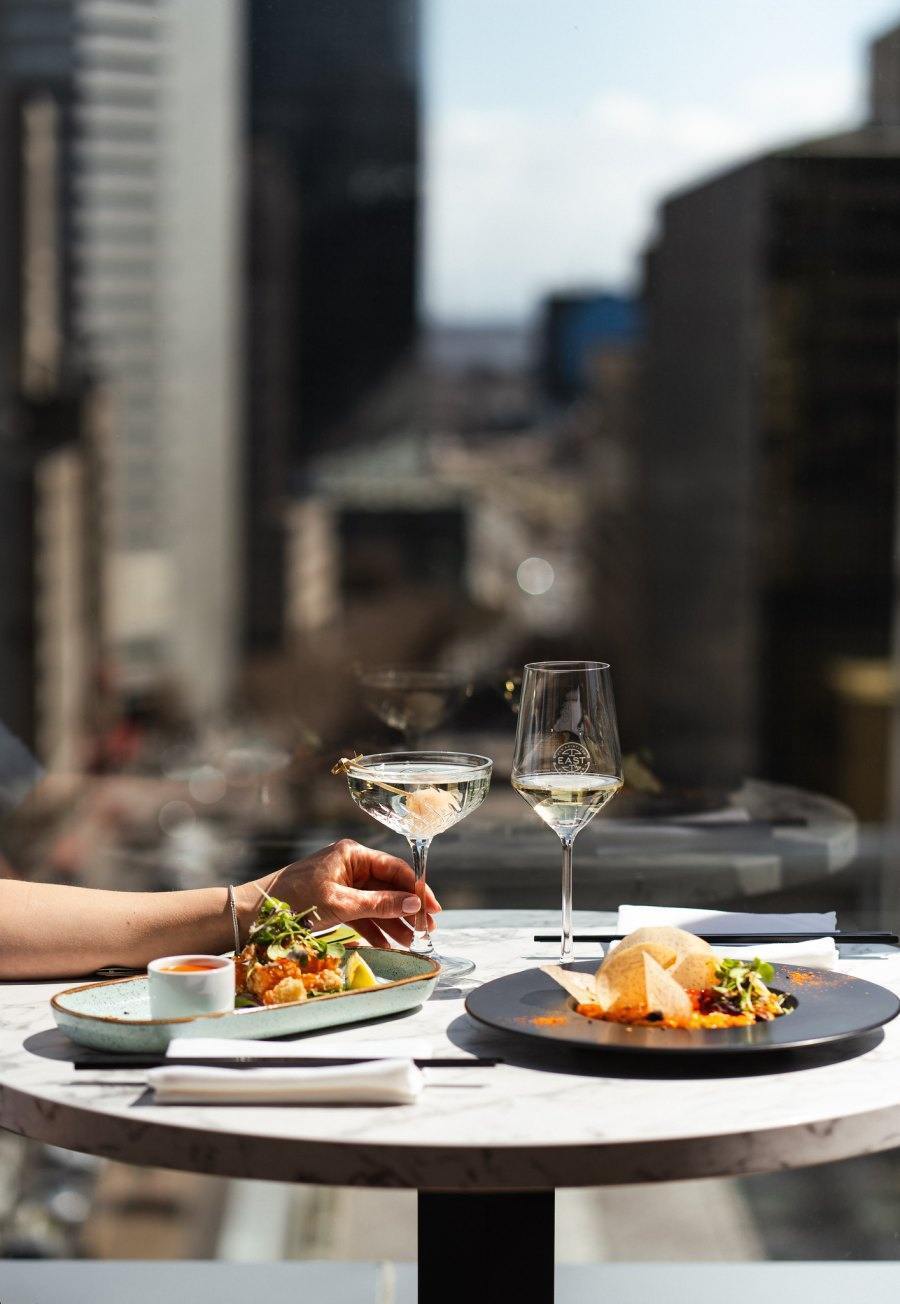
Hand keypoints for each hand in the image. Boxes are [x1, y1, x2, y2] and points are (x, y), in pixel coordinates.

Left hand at [241, 838, 441, 948]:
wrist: (251, 915)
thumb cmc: (293, 902)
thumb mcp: (340, 904)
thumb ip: (379, 904)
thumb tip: (414, 904)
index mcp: (352, 854)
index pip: (395, 869)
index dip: (417, 889)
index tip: (433, 909)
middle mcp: (349, 865)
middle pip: (388, 886)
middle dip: (407, 909)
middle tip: (427, 930)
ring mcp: (341, 884)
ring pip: (377, 903)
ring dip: (393, 922)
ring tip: (411, 942)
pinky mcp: (333, 902)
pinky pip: (362, 914)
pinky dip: (375, 928)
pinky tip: (389, 944)